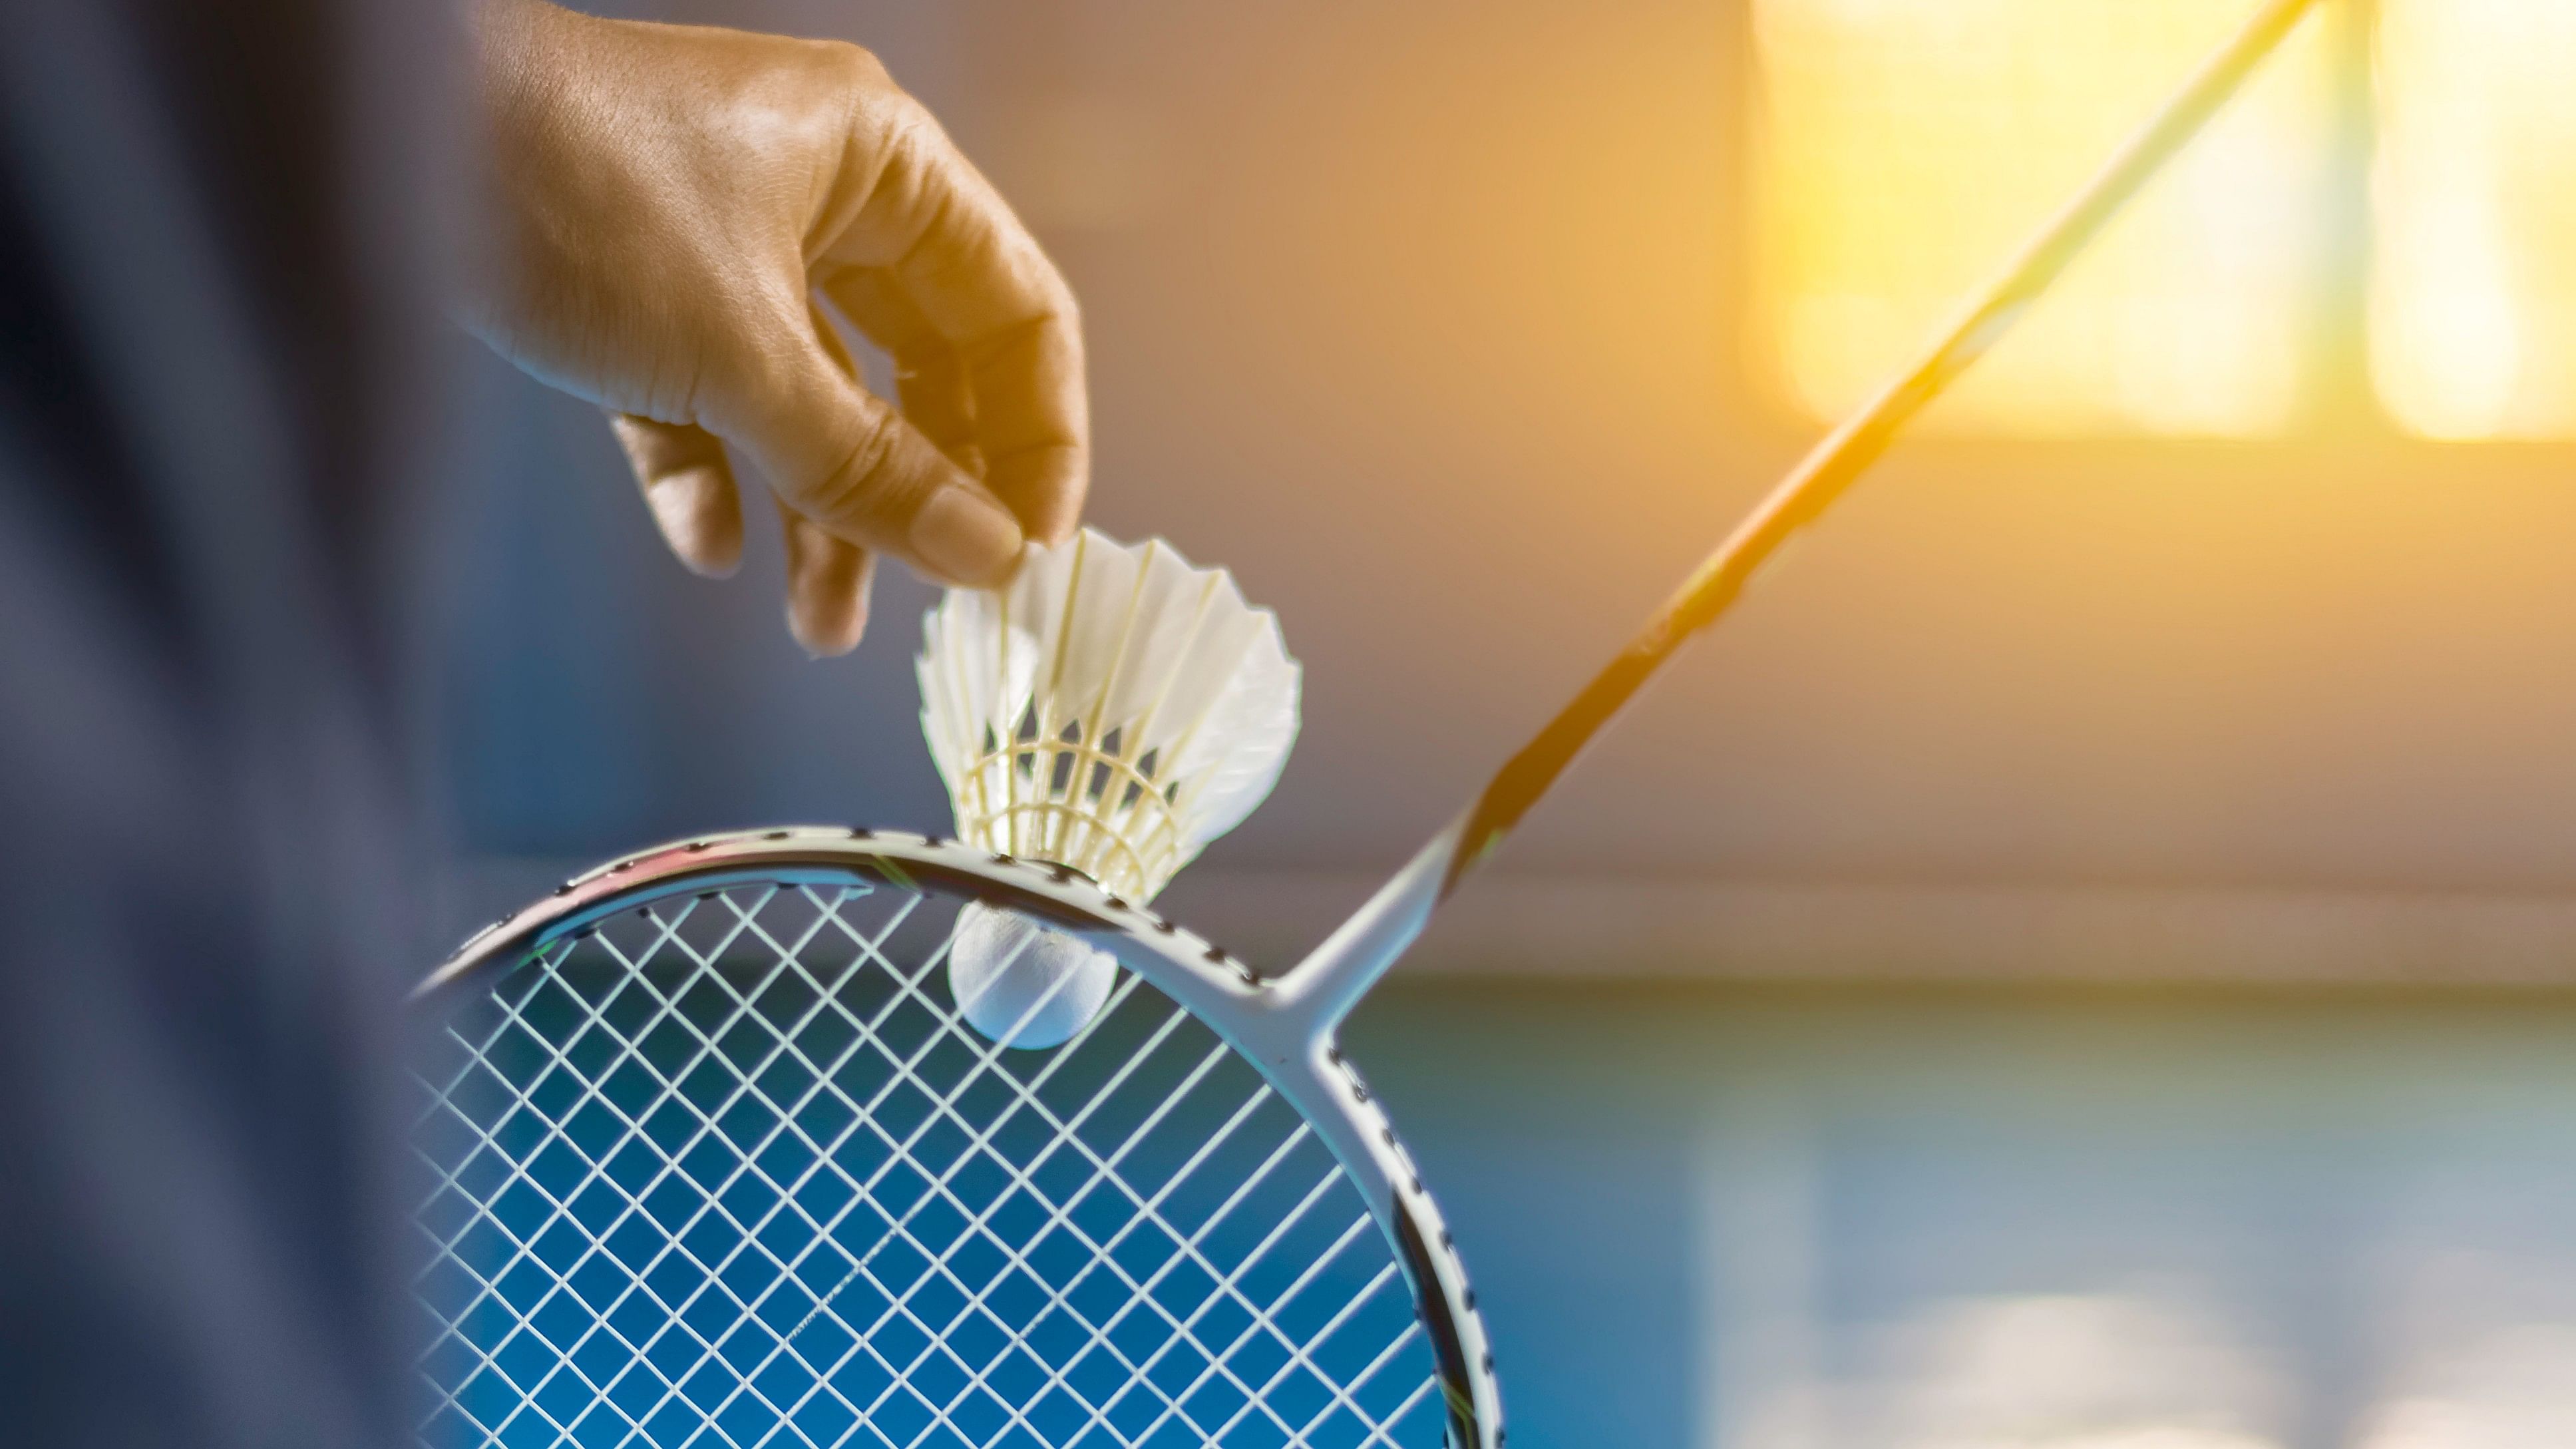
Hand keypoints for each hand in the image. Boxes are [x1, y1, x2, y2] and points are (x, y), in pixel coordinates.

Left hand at [462, 0, 1085, 653]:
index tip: (1029, 551)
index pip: (1017, 312)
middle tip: (942, 594)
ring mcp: (730, 242)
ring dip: (822, 514)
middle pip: (924, 368)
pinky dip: (714, 475)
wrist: (362, 139)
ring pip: (816, 398)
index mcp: (882, 165)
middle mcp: (822, 194)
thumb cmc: (567, 191)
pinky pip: (709, 401)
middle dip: (924, 491)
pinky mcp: (641, 291)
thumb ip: (871, 466)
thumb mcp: (742, 351)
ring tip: (817, 627)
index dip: (1040, 438)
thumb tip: (989, 556)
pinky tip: (707, 548)